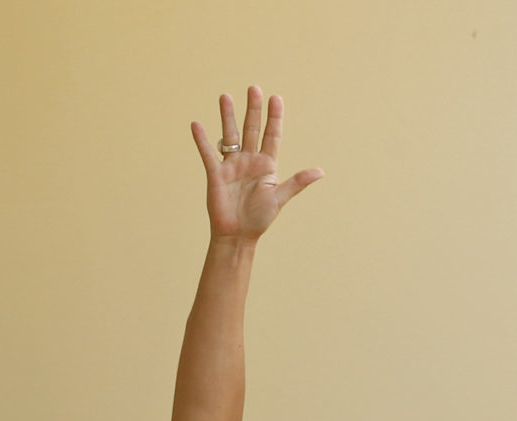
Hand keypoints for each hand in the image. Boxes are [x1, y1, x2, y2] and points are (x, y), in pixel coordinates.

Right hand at [191, 87, 323, 243]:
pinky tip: (196, 125)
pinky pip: (208, 154)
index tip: (275, 98)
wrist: (237, 236)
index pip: (271, 134)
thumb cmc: (259, 219)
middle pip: (251, 129)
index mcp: (267, 164)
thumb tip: (320, 172)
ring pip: (230, 136)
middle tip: (253, 89)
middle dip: (253, 109)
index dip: (274, 117)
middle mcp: (249, 160)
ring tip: (225, 96)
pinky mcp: (216, 175)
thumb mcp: (279, 198)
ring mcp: (231, 166)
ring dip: (228, 116)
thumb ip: (297, 182)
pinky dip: (201, 140)